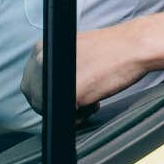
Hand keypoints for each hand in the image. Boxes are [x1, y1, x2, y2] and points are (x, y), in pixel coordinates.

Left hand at [20, 24, 146, 114]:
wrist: (133, 46)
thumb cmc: (109, 51)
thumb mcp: (72, 52)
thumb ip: (56, 67)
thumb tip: (47, 90)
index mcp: (43, 47)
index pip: (30, 80)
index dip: (44, 93)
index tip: (61, 95)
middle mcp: (43, 59)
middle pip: (33, 96)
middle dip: (52, 105)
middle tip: (75, 102)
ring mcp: (55, 75)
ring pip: (45, 108)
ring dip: (65, 111)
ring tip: (87, 101)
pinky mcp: (71, 92)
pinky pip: (64, 116)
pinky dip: (78, 116)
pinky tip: (93, 102)